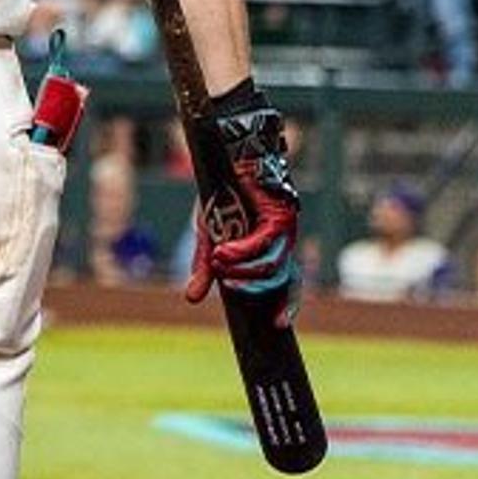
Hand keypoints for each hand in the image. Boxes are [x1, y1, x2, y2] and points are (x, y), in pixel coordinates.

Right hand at [184, 90, 301, 326]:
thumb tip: (191, 298)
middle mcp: (284, 239)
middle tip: (232, 288)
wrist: (226, 152)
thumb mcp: (209, 233)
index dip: (287, 304)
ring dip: (244, 270)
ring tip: (217, 263)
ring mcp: (285, 226)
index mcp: (271, 246)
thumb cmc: (220, 191)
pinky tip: (222, 253)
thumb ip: (204, 266)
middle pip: (283, 278)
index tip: (280, 326)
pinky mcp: (279, 213)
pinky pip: (263, 240)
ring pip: (272, 263)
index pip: (286, 282)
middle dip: (261, 291)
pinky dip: (242, 251)